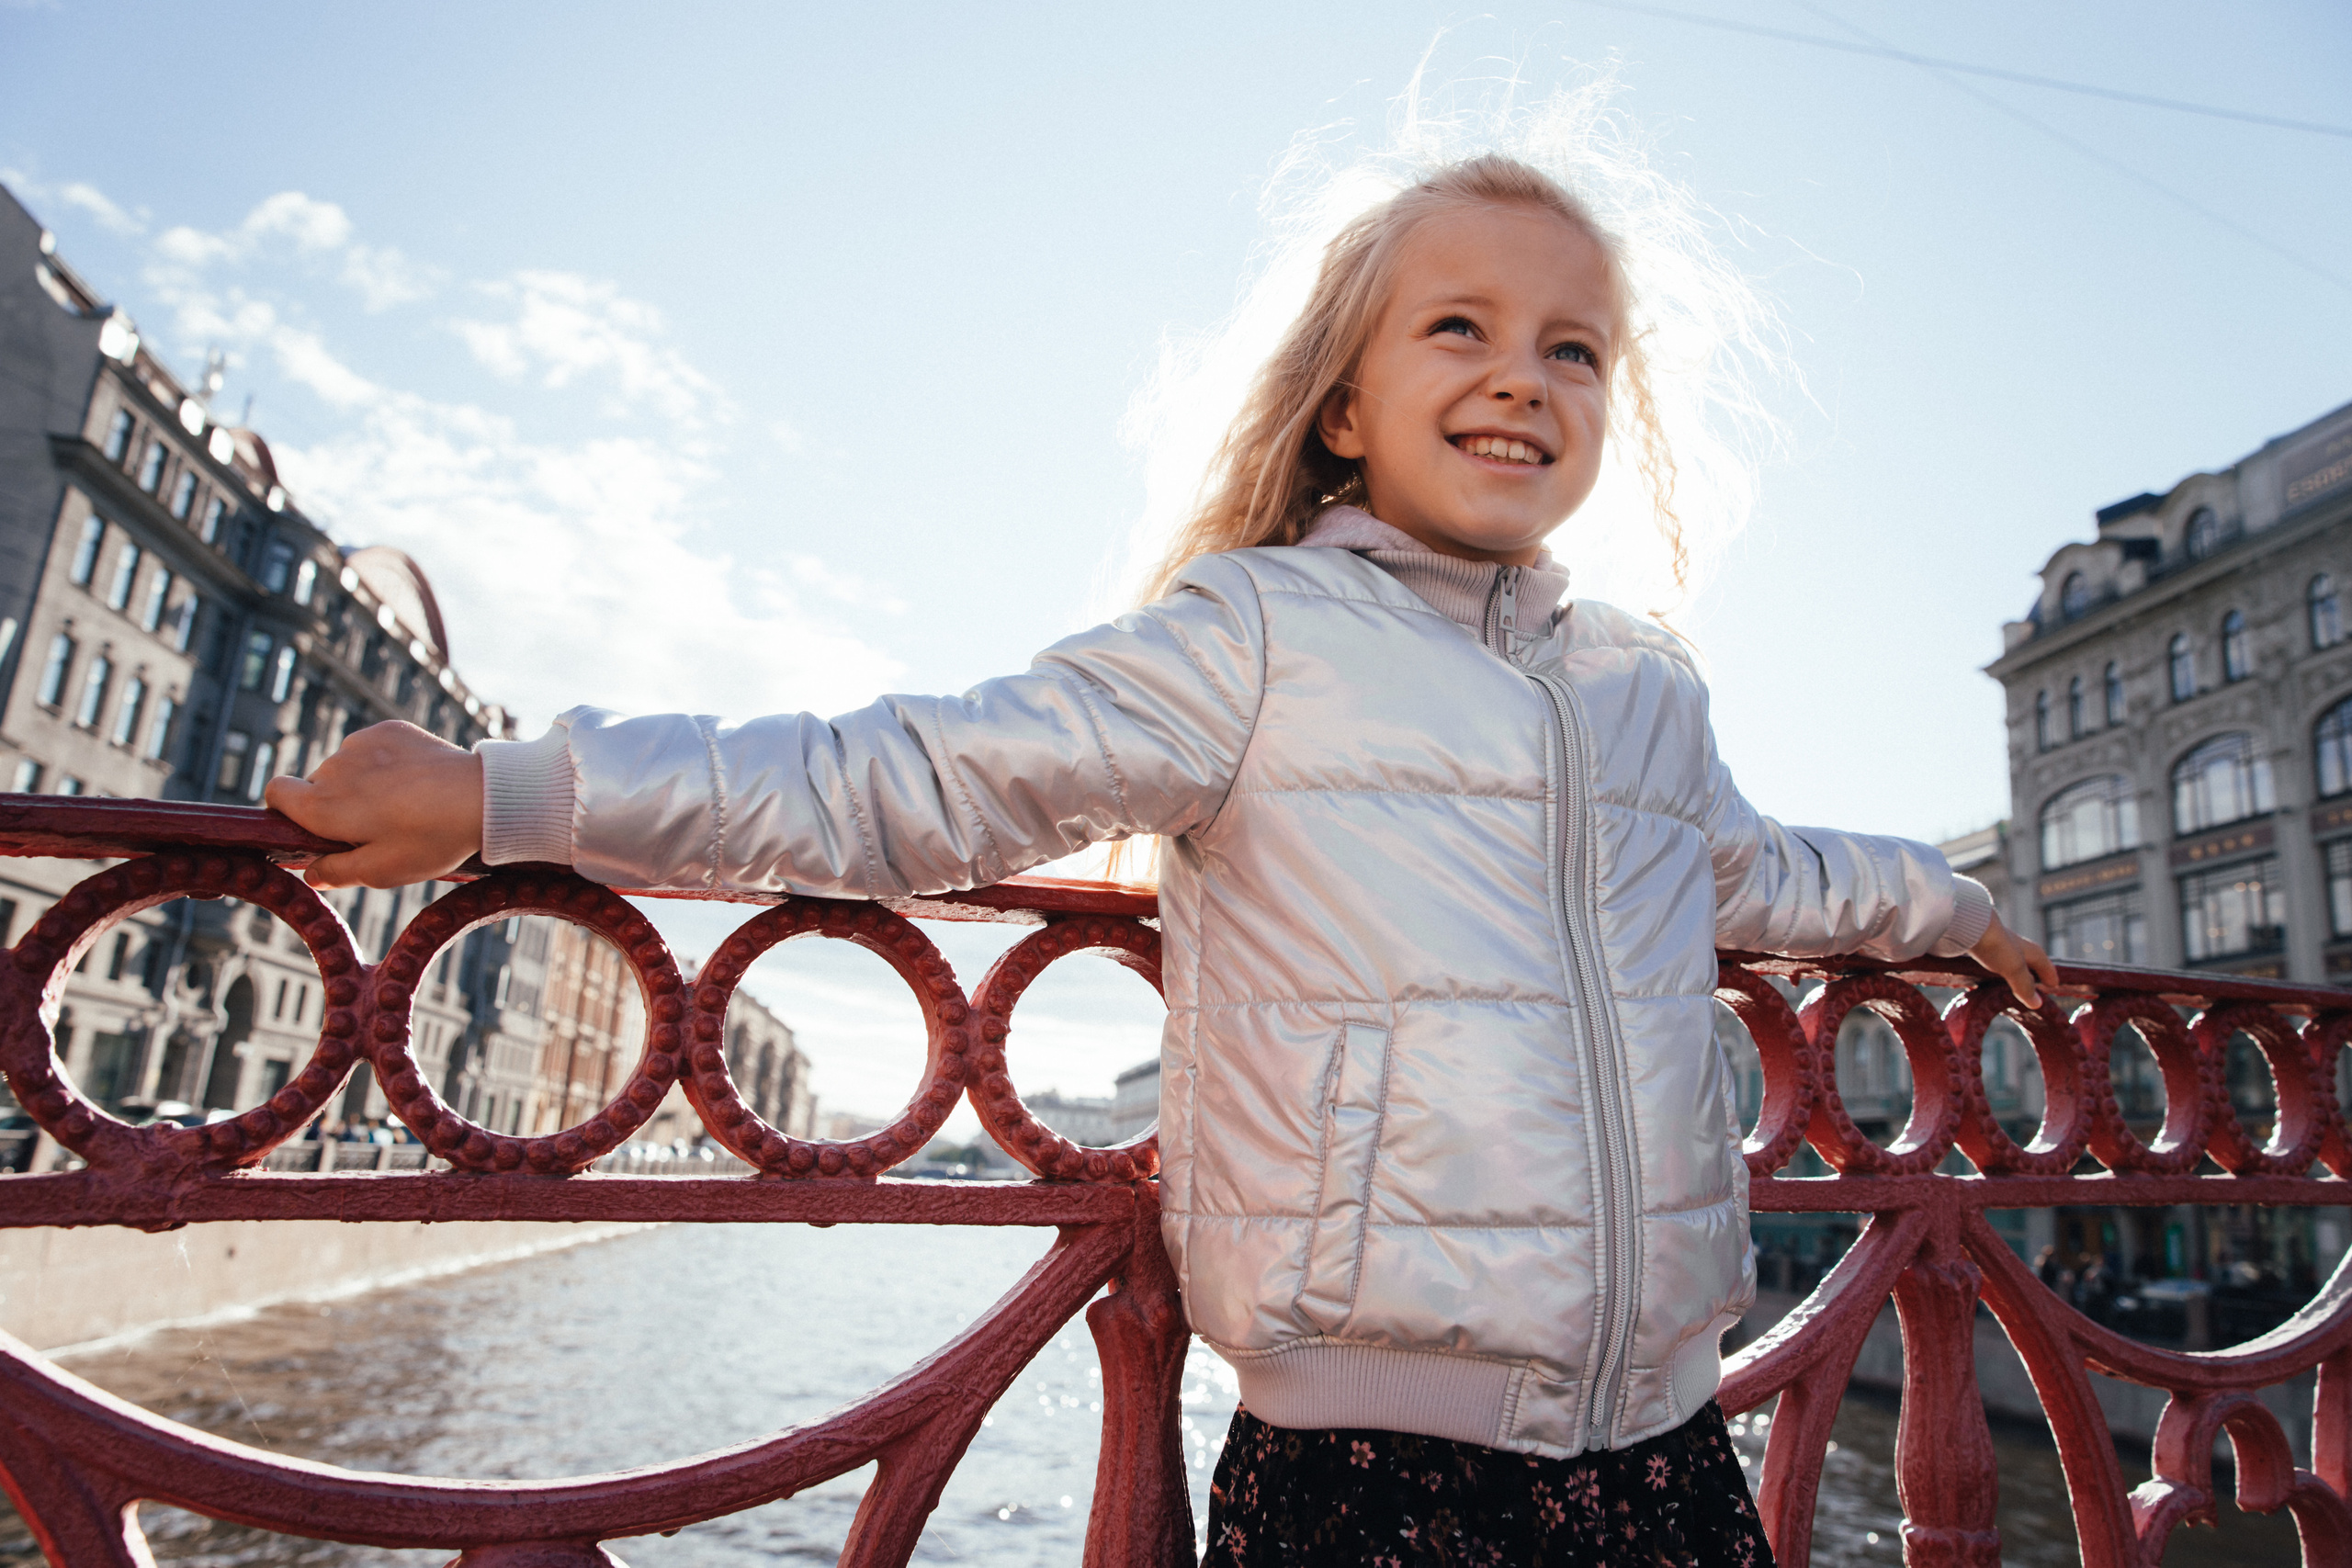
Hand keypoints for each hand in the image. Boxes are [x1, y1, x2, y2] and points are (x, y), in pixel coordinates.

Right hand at [263, 722, 483, 888]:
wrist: (483, 797)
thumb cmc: (431, 840)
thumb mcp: (381, 872)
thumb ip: (335, 872)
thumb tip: (310, 872)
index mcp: (322, 806)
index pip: (275, 793)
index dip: (285, 810)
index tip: (311, 825)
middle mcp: (333, 768)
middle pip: (316, 785)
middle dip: (334, 804)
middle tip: (375, 826)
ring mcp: (361, 743)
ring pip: (346, 766)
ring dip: (361, 782)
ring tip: (402, 804)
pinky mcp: (389, 729)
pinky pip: (371, 747)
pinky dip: (383, 763)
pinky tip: (414, 780)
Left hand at [1970, 911, 2057, 1009]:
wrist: (1968, 922)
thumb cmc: (1997, 945)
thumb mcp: (2014, 969)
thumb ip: (2024, 985)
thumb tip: (2037, 1003)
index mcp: (2029, 950)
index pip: (2044, 964)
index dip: (2049, 976)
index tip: (2053, 985)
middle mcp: (2016, 945)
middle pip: (2029, 960)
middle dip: (2033, 972)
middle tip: (2036, 984)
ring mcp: (1998, 943)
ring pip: (2010, 958)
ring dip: (2014, 970)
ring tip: (2013, 981)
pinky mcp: (1981, 944)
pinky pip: (1992, 957)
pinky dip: (1996, 966)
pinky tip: (1988, 970)